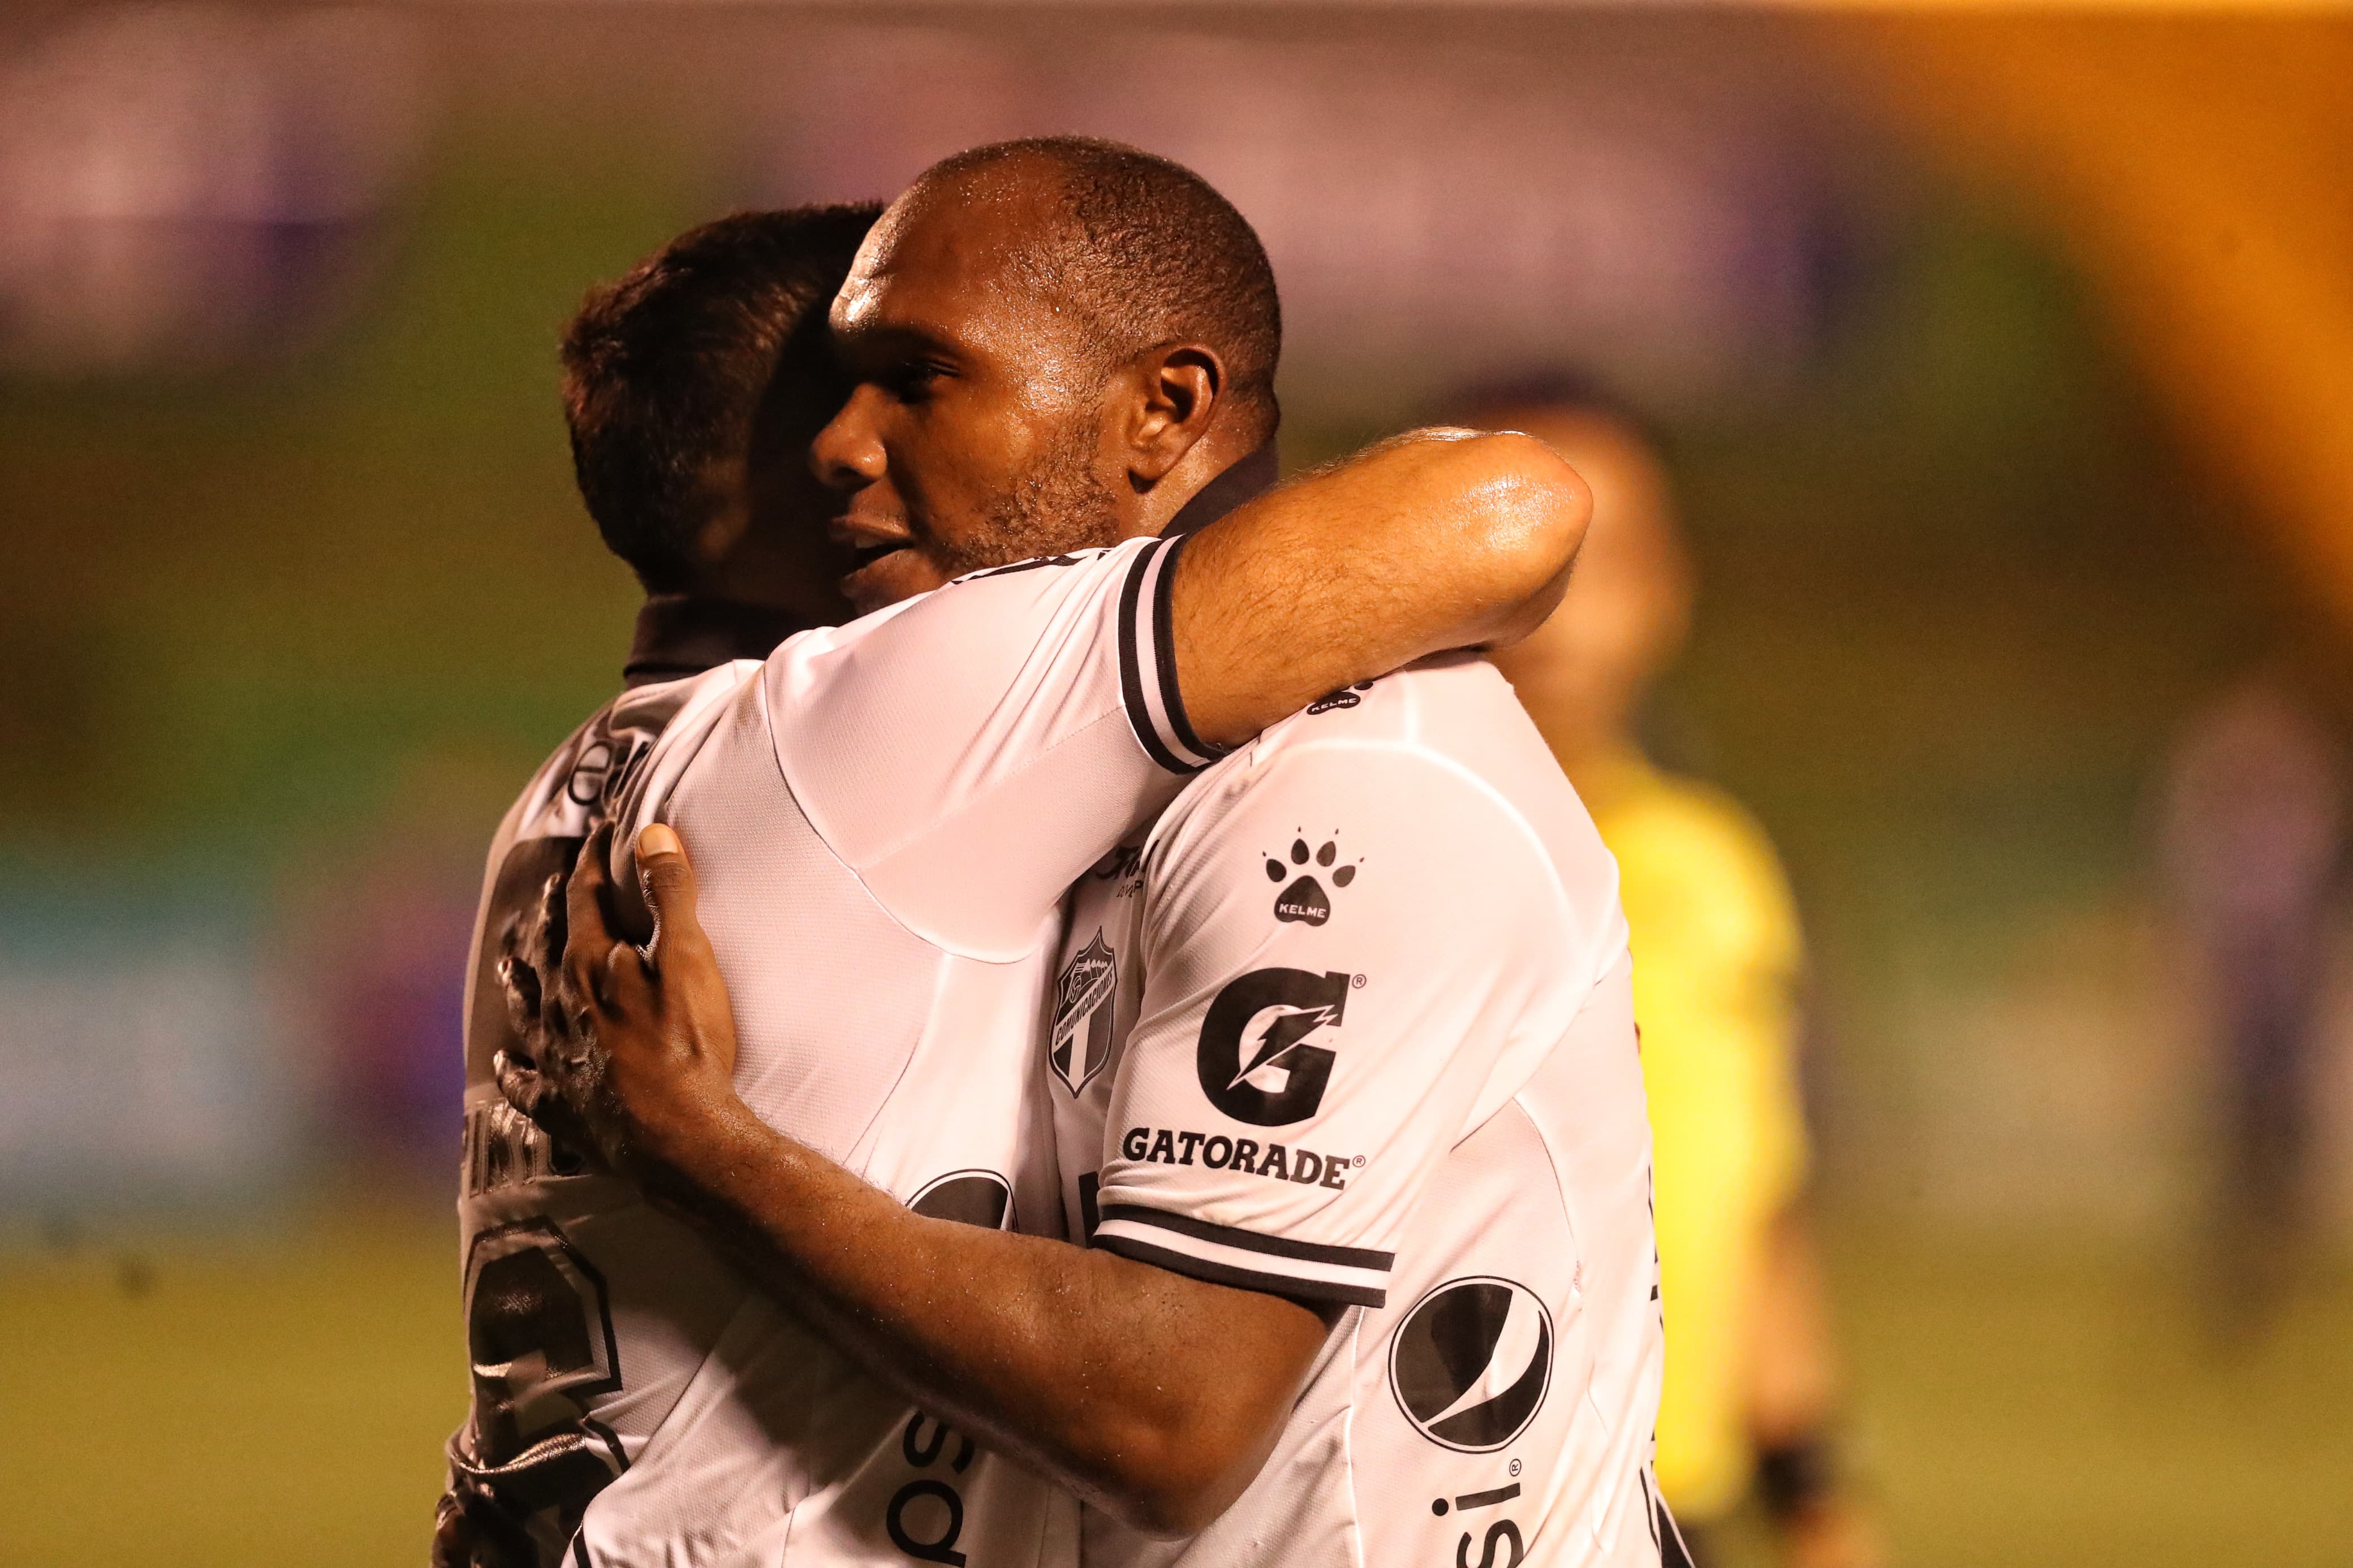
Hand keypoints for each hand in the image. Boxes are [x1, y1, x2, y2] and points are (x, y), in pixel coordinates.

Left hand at [493, 822, 749, 1193]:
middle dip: (555, 912)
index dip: (594, 861)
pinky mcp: (562, 1107)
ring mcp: (556, 1059)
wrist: (678, 1139)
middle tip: (554, 888)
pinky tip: (505, 1065)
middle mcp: (561, 1008)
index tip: (603, 833)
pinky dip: (514, 1071)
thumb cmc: (688, 1045)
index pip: (585, 897)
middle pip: (550, 948)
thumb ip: (670, 893)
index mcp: (588, 965)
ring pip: (527, 1009)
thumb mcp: (689, 958)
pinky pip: (526, 1084)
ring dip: (519, 982)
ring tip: (507, 965)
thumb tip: (652, 832)